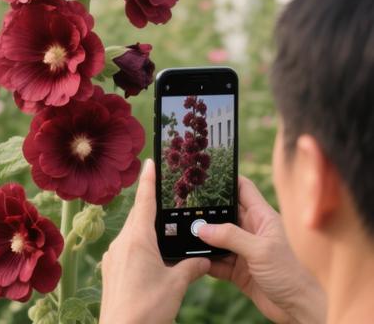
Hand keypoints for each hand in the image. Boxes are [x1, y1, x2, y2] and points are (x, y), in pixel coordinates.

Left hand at [99, 158, 208, 323]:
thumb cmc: (147, 310)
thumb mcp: (176, 287)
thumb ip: (191, 268)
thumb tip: (204, 261)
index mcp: (138, 239)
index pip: (145, 201)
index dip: (149, 180)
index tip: (149, 161)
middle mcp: (122, 243)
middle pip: (138, 215)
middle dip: (150, 205)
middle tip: (163, 193)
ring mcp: (113, 257)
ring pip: (132, 233)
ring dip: (145, 228)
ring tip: (161, 228)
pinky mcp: (110, 271)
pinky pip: (126, 249)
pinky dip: (139, 245)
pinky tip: (150, 258)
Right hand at [197, 176, 325, 323]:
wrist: (299, 309)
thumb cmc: (290, 274)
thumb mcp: (260, 250)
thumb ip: (231, 236)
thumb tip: (202, 228)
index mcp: (262, 217)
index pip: (243, 189)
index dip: (227, 179)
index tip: (206, 174)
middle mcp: (252, 230)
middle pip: (225, 213)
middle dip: (207, 211)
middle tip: (185, 206)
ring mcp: (244, 250)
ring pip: (218, 238)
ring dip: (204, 238)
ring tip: (184, 233)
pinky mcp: (239, 270)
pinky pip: (217, 261)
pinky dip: (206, 260)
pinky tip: (193, 258)